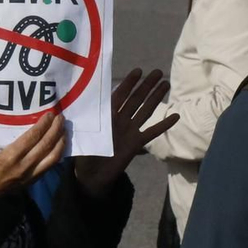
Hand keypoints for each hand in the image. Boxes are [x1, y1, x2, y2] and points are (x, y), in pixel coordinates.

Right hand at [0, 112, 66, 195]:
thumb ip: (7, 141)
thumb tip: (22, 125)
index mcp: (10, 156)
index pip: (32, 137)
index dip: (43, 124)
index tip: (50, 114)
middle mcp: (23, 165)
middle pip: (45, 145)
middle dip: (55, 129)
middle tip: (61, 118)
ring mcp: (31, 174)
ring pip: (52, 157)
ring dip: (60, 142)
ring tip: (64, 130)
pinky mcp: (34, 180)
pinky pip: (50, 165)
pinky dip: (57, 153)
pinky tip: (60, 146)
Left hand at [74, 68, 176, 195]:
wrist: (92, 175)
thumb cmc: (83, 155)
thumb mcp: (81, 136)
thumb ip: (83, 122)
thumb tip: (72, 105)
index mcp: (106, 116)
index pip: (119, 95)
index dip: (128, 83)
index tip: (138, 71)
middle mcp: (120, 120)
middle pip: (136, 99)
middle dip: (146, 85)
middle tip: (158, 72)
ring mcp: (130, 130)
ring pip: (145, 110)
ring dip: (155, 98)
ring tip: (166, 84)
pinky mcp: (137, 143)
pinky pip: (152, 132)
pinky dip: (164, 125)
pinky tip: (175, 116)